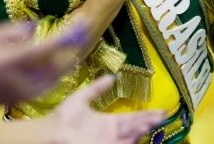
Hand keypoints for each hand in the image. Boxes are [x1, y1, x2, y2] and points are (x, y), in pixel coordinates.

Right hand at [0, 21, 88, 105]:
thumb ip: (13, 30)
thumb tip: (35, 27)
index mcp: (15, 61)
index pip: (48, 48)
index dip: (68, 35)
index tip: (81, 23)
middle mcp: (26, 78)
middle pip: (61, 62)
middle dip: (75, 45)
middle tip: (85, 29)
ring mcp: (30, 90)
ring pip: (60, 73)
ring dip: (70, 55)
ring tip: (78, 39)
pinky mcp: (32, 97)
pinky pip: (54, 81)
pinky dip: (62, 67)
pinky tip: (65, 56)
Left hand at [48, 75, 165, 143]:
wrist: (50, 132)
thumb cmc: (63, 117)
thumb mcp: (82, 97)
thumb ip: (97, 88)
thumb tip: (112, 76)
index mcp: (107, 123)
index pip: (131, 119)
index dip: (146, 115)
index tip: (161, 111)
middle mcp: (111, 134)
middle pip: (135, 128)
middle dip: (149, 122)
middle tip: (162, 115)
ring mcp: (108, 143)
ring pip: (131, 137)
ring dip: (141, 130)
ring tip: (152, 121)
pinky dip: (131, 141)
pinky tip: (138, 135)